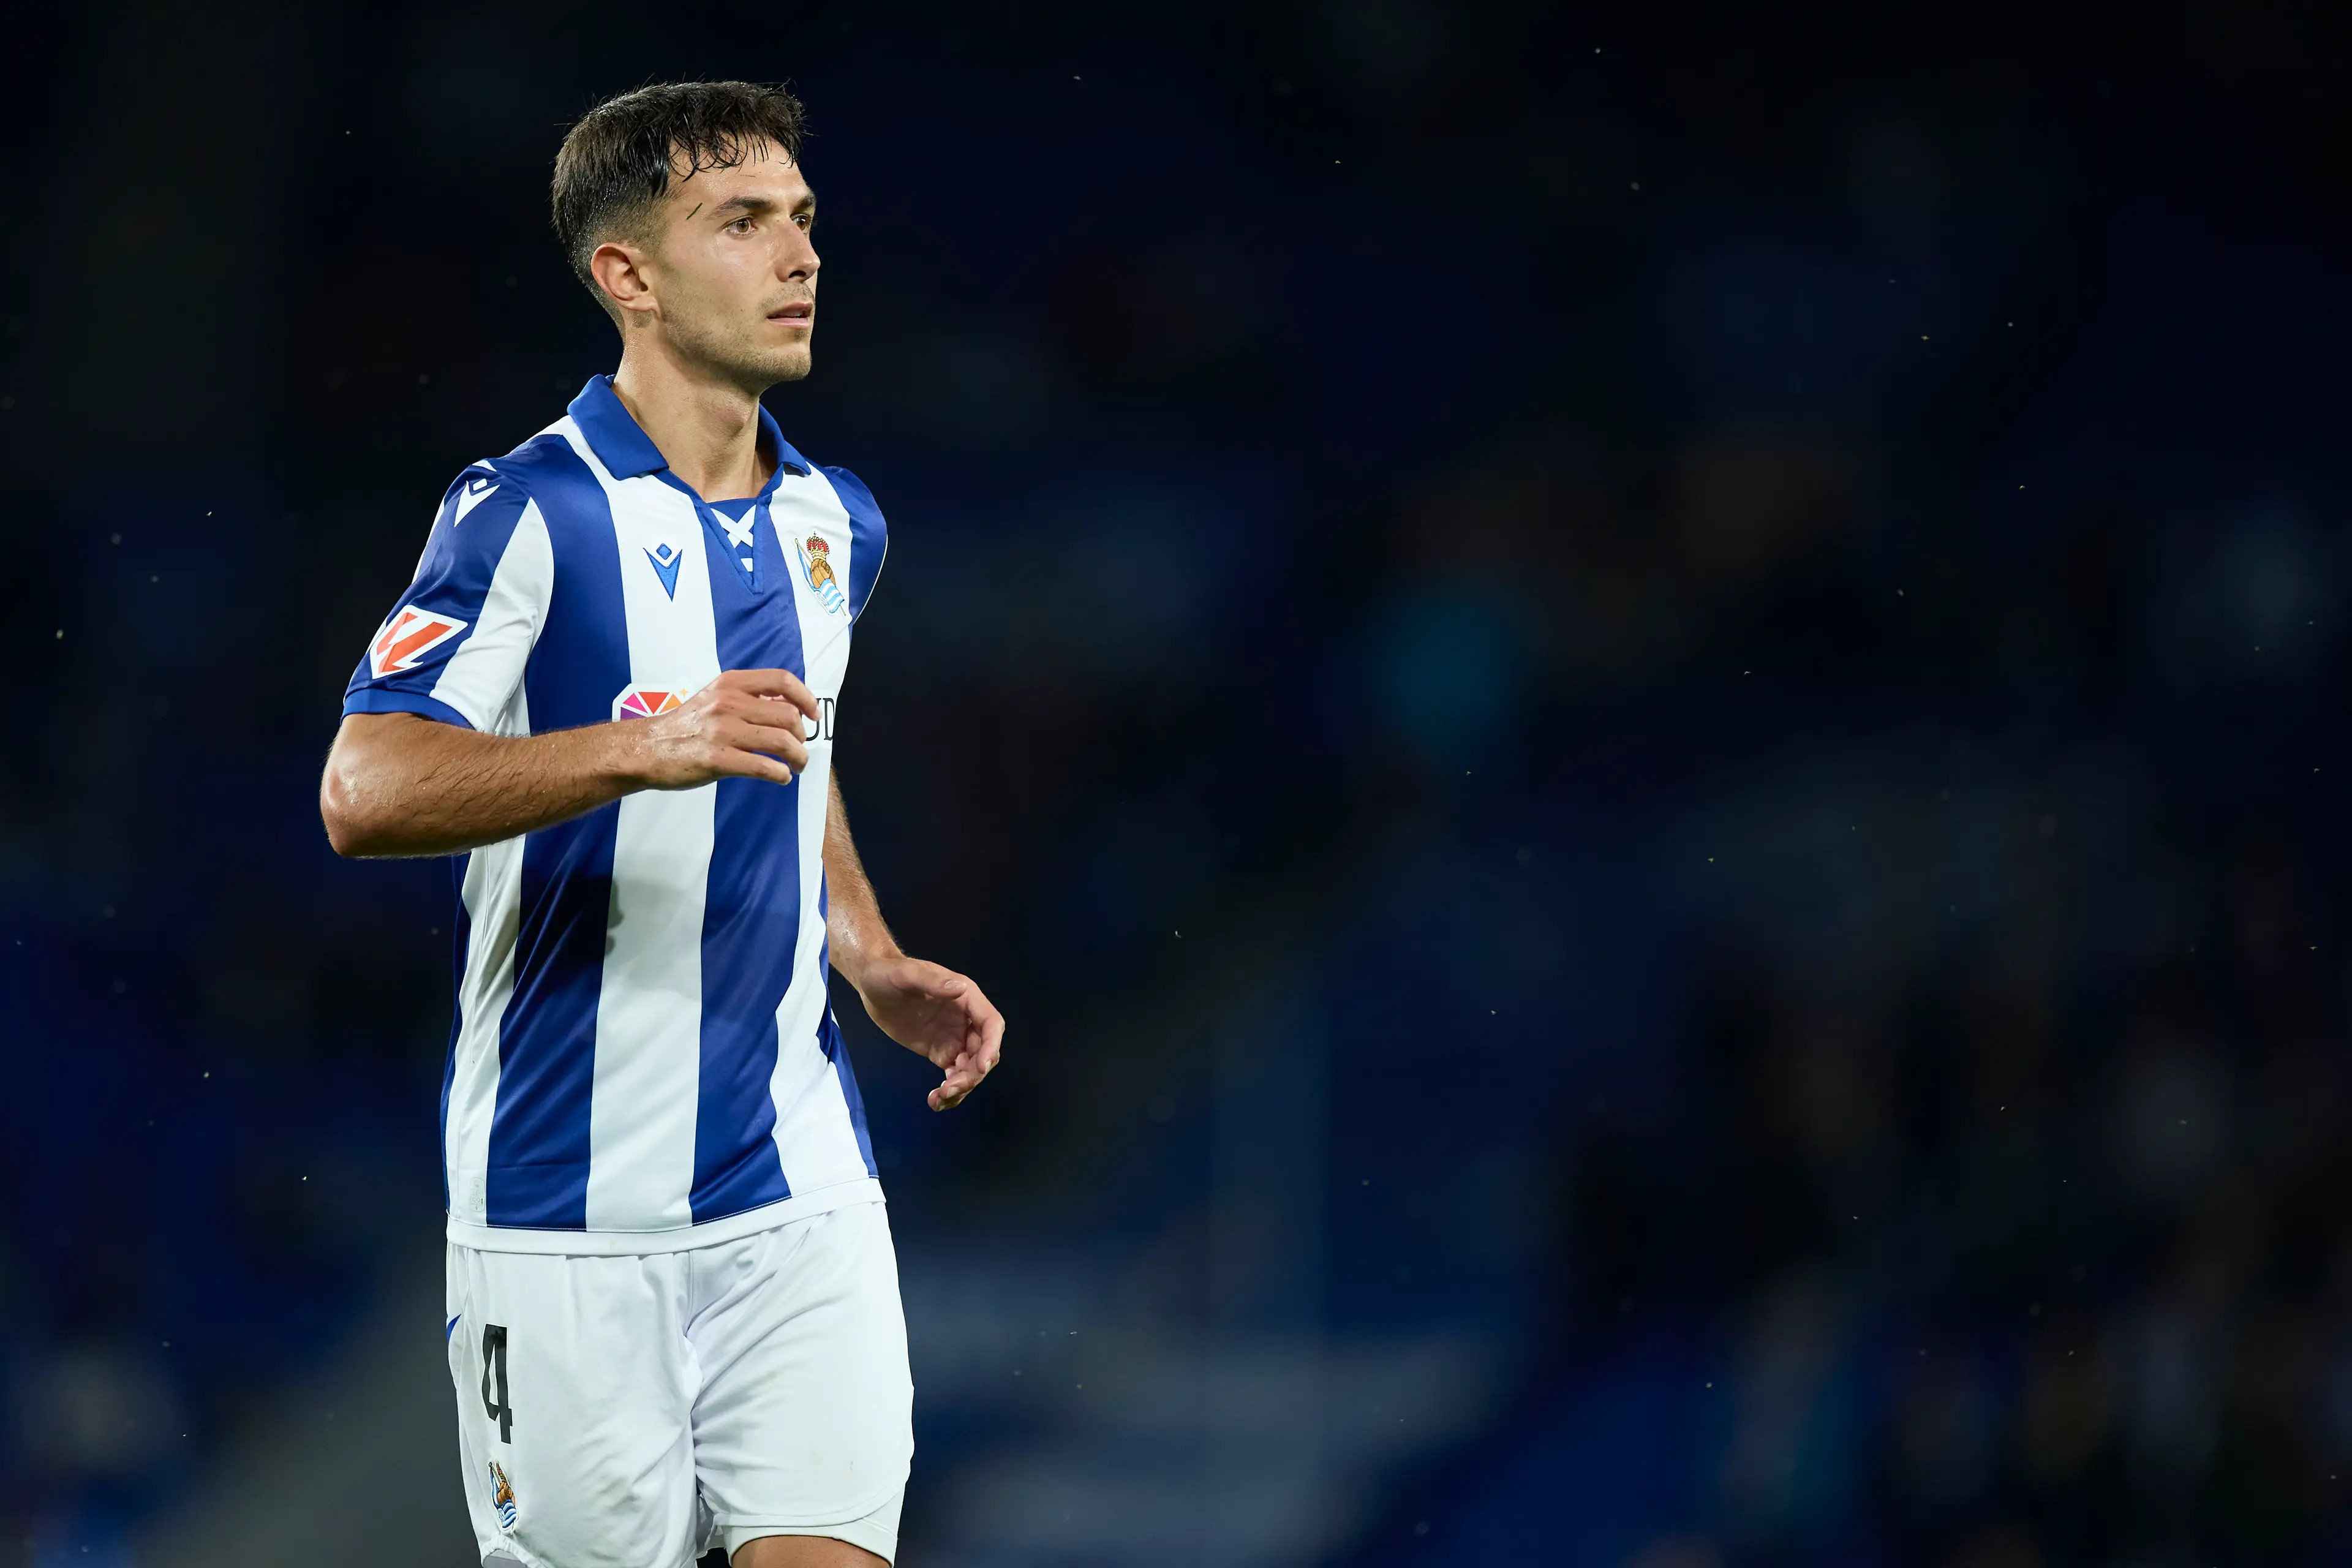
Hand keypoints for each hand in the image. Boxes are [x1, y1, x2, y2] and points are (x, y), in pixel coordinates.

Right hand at [626, 668, 819, 788]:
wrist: (647, 749)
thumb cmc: (686, 726)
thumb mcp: (714, 698)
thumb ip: (747, 699)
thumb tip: (788, 709)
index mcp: (730, 684)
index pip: (782, 680)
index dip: (805, 697)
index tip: (813, 715)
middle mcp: (728, 703)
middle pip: (788, 715)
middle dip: (803, 736)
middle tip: (800, 749)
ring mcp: (722, 731)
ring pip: (782, 742)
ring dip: (798, 757)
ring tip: (796, 766)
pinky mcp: (716, 759)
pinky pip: (763, 766)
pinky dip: (780, 774)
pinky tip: (781, 777)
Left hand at [854, 955, 1004, 1109]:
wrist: (872, 984)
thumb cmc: (887, 973)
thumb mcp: (906, 974)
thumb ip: (933, 981)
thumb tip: (959, 988)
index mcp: (966, 998)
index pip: (991, 1024)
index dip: (992, 1045)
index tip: (981, 1066)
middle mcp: (966, 1019)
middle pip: (984, 1052)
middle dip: (972, 1074)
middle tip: (949, 1088)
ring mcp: (954, 1038)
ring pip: (970, 1068)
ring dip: (962, 1087)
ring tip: (939, 1098)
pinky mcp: (940, 1052)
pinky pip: (953, 1075)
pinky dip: (949, 1091)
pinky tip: (935, 1101)